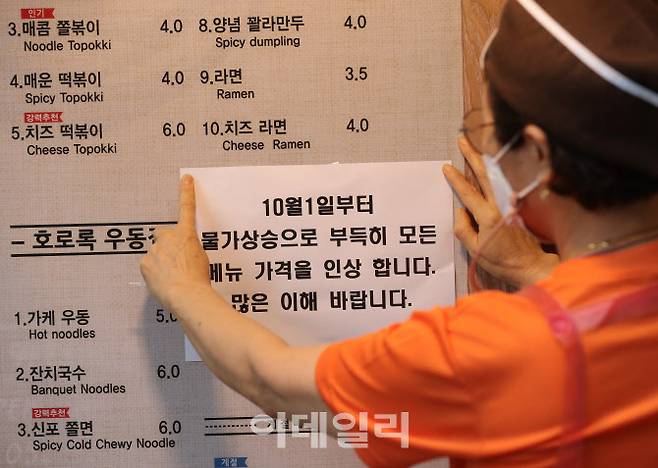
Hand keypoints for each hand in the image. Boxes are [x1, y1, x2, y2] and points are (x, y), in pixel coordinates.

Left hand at [140, 175, 210, 311]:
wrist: (187, 294)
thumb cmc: (199, 279)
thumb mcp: (202, 258)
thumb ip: (190, 249)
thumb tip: (183, 253)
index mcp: (186, 235)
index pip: (187, 208)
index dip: (187, 192)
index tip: (186, 179)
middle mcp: (168, 238)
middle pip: (162, 234)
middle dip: (165, 243)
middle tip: (173, 259)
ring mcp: (155, 250)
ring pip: (155, 253)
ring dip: (160, 262)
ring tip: (172, 277)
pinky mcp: (145, 263)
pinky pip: (148, 266)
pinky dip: (153, 272)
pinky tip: (163, 281)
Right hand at [443, 136, 558, 287]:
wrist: (530, 265)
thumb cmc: (501, 261)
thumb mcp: (474, 249)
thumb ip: (463, 228)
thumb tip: (459, 211)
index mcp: (488, 216)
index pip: (468, 192)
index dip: (456, 179)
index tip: (447, 168)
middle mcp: (501, 205)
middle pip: (484, 174)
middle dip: (472, 156)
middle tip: (462, 141)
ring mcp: (511, 203)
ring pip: (496, 175)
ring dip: (484, 159)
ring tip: (474, 148)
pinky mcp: (517, 205)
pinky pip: (503, 183)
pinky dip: (496, 171)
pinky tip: (490, 165)